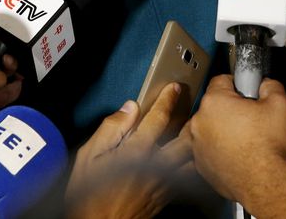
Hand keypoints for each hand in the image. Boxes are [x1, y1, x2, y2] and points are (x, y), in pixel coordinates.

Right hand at [66, 83, 191, 218]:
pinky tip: (187, 157)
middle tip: (194, 105)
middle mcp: (156, 166)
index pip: (159, 118)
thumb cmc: (90, 197)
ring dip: (194, 141)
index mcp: (137, 151)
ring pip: (190, 156)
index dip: (167, 99)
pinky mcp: (167, 197)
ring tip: (196, 128)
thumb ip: (110, 129)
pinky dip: (190, 161)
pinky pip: (186, 174)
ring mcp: (165, 183)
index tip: (173, 89)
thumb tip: (128, 109)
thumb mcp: (89, 157)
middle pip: (186, 137)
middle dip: (192, 119)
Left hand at [188, 75, 285, 200]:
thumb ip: (270, 86)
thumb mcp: (279, 104)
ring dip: (222, 129)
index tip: (246, 92)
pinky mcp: (201, 164)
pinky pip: (208, 149)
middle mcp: (200, 121)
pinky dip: (219, 150)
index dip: (238, 84)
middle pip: (214, 105)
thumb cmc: (267, 147)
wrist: (264, 182)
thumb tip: (266, 84)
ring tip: (244, 138)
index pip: (221, 79)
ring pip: (209, 128)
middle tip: (250, 118)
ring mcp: (197, 144)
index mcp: (215, 101)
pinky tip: (237, 153)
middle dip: (230, 109)